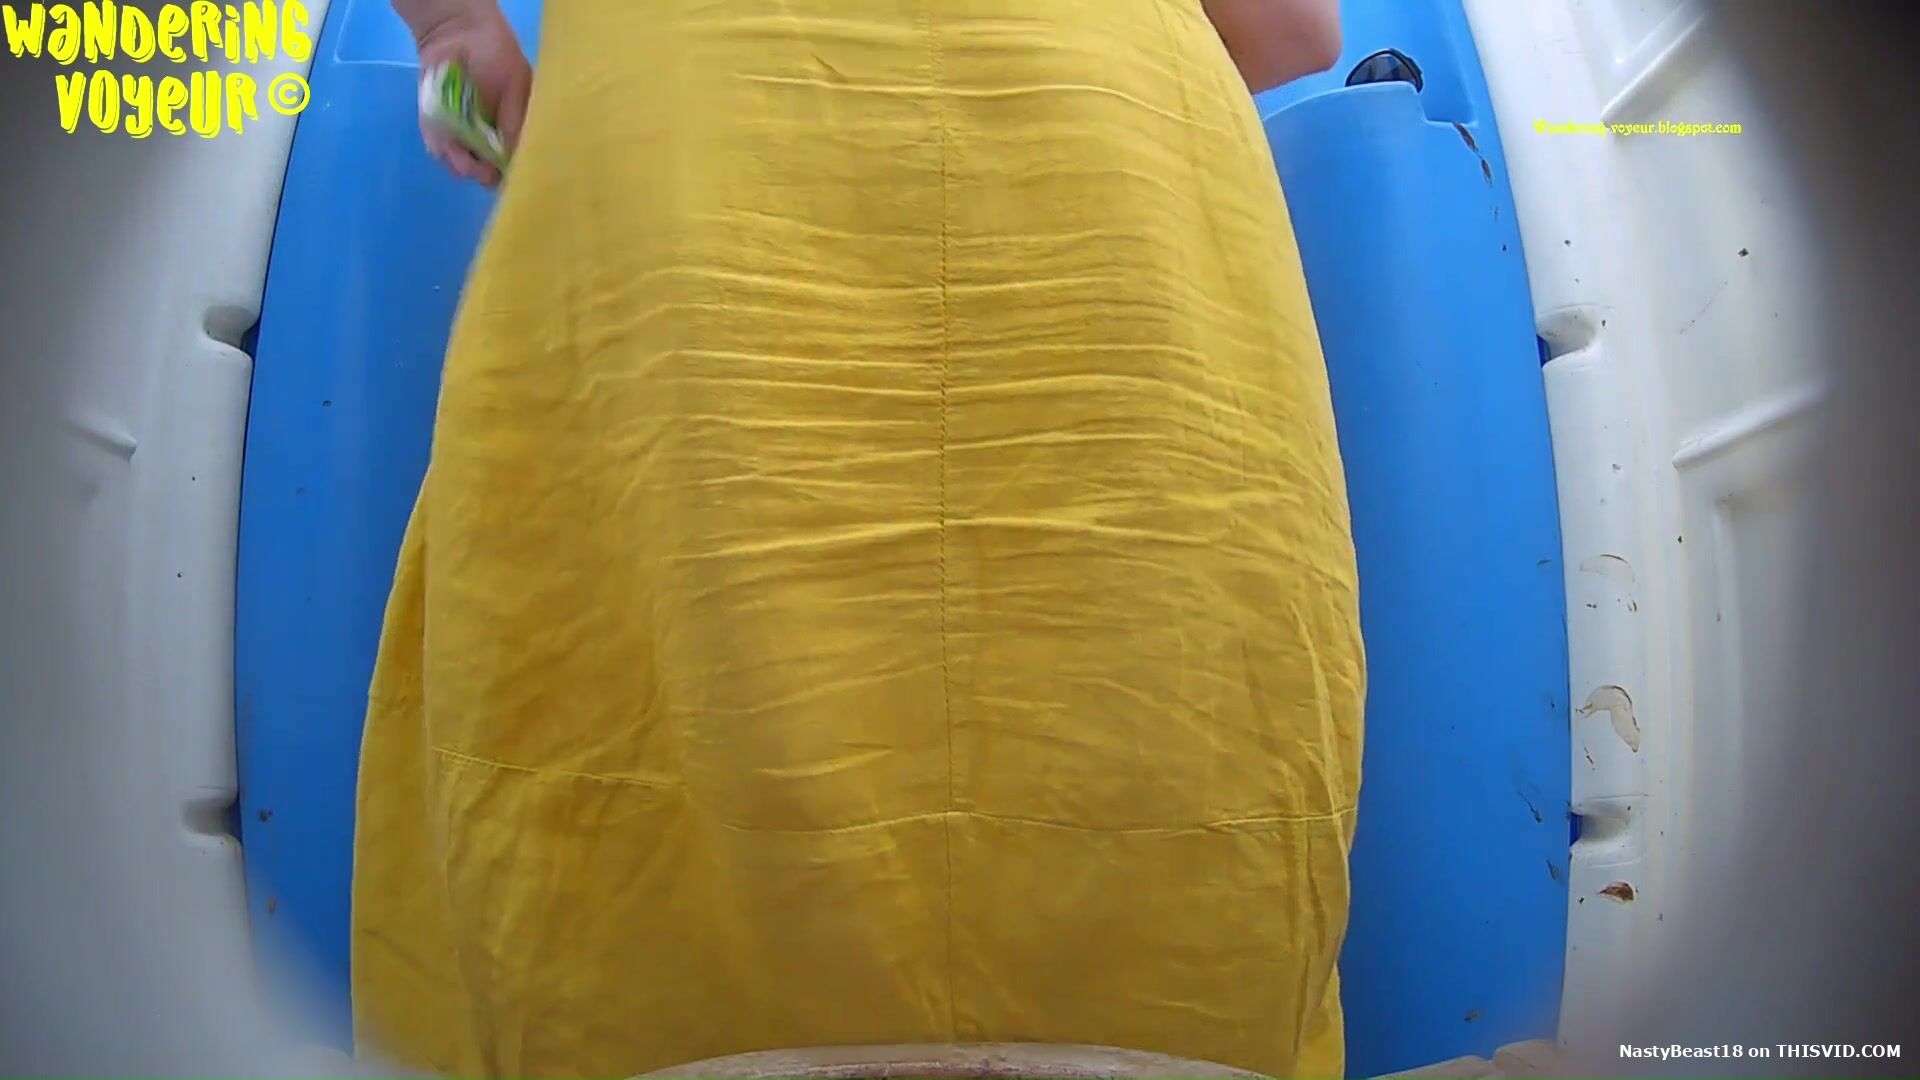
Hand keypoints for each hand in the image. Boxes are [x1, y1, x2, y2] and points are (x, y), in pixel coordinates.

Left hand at [408, 0, 530, 185]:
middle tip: (476, 166)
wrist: (456, 31)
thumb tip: (513, 158)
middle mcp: (489, 136)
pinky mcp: (437, 125)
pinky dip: (438, 146)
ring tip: (457, 152)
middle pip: (485, 171)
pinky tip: (442, 140)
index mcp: (514, 129)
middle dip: (480, 171)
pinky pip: (436, 146)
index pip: (514, 162)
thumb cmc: (495, 55)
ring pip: (459, 163)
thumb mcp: (517, 85)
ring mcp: (462, 133)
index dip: (509, 173)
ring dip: (458, 162)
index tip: (503, 175)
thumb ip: (515, 121)